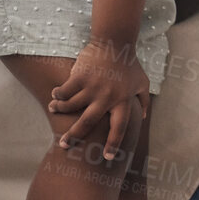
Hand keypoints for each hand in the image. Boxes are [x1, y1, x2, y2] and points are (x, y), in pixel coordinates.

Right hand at [49, 38, 150, 158]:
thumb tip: (144, 117)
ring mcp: (92, 87)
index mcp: (122, 101)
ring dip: (60, 109)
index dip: (113, 143)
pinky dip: (58, 94)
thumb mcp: (142, 82)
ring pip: (72, 105)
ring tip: (53, 109)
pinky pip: (64, 90)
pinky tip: (54, 95)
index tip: (106, 157)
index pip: (119, 128)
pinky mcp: (80, 76)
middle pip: (88, 122)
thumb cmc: (129, 64)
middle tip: (64, 146)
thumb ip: (143, 101)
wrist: (116, 41)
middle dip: (74, 136)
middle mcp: (107, 97)